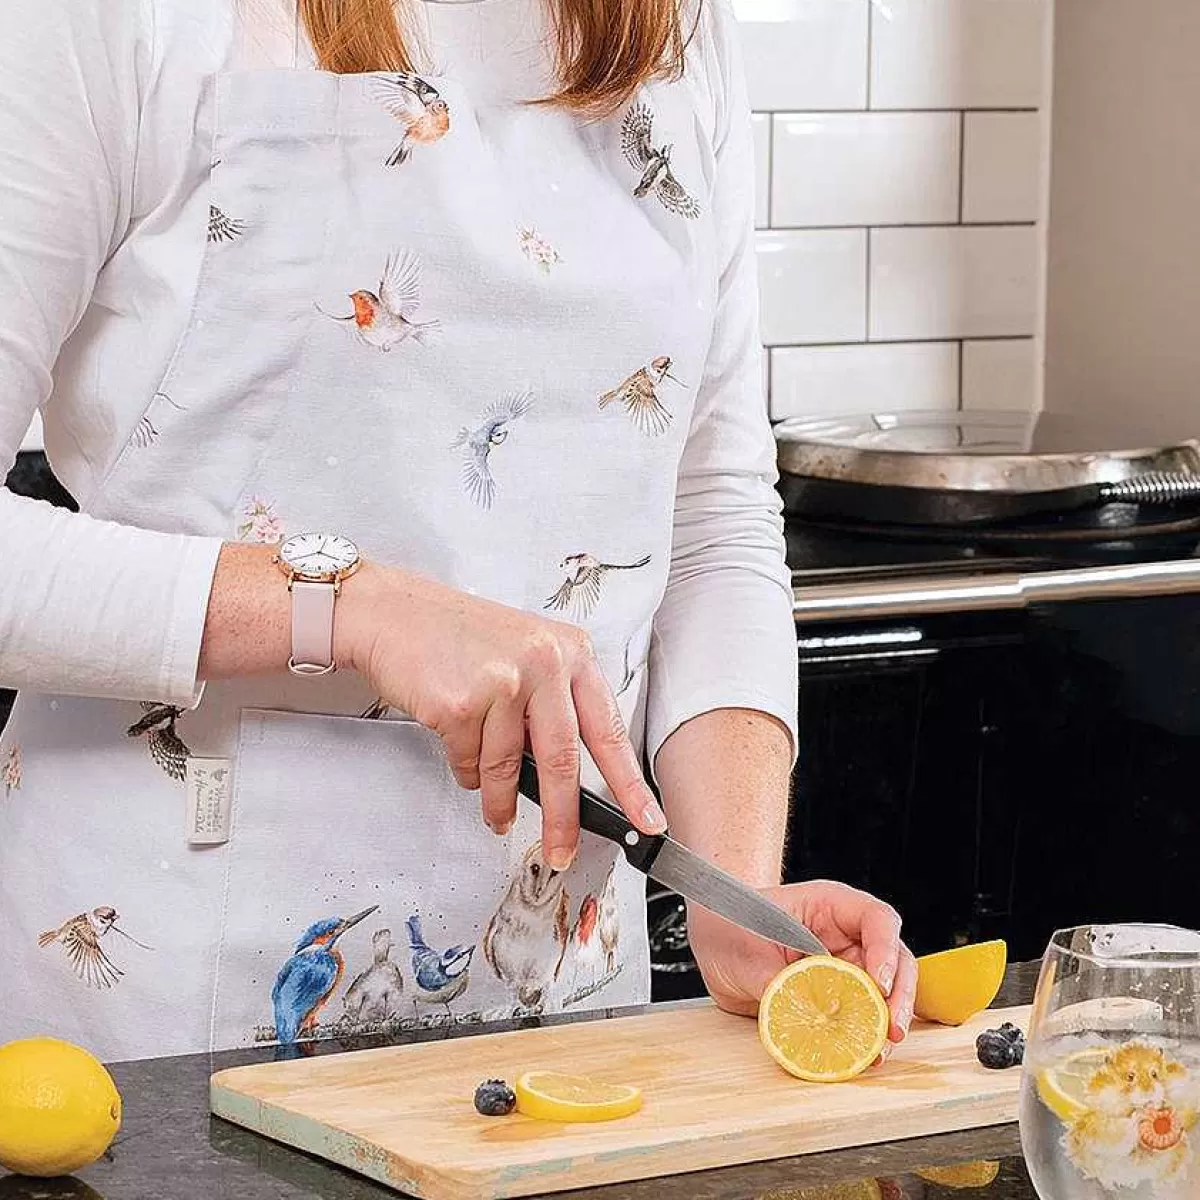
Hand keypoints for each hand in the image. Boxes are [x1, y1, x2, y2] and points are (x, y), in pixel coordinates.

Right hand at [337, 563, 665, 868]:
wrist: (393, 613)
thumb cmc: (458, 636)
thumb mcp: (525, 654)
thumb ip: (552, 705)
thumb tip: (571, 775)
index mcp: (569, 652)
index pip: (608, 729)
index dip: (630, 783)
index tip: (647, 818)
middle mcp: (543, 663)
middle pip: (563, 761)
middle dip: (564, 818)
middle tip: (563, 850)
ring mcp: (501, 682)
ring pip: (508, 769)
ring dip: (500, 801)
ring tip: (496, 811)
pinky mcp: (460, 704)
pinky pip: (469, 763)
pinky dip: (465, 771)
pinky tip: (459, 749)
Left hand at [686, 880, 916, 1044]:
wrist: (715, 940)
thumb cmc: (729, 923)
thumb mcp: (746, 949)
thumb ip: (776, 980)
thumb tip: (802, 1013)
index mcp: (829, 906)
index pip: (876, 919)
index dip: (885, 950)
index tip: (879, 983)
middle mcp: (845, 935)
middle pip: (894, 960)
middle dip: (898, 997)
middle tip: (891, 1030)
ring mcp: (843, 966)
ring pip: (884, 993)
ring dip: (885, 1023)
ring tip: (877, 1052)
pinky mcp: (834, 997)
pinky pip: (858, 1015)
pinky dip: (862, 1036)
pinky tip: (860, 1056)